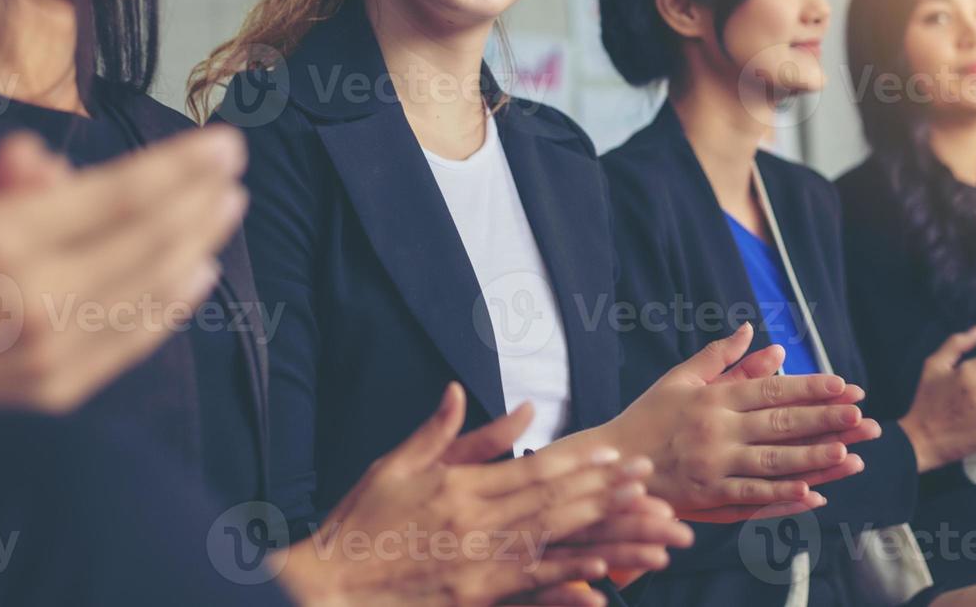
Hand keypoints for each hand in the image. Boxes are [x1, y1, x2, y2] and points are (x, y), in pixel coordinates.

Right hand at [0, 15, 246, 460]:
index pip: (123, 194)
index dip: (183, 165)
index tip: (228, 141)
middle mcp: (37, 302)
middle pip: (153, 240)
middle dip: (201, 200)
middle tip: (239, 168)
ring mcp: (47, 355)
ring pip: (151, 292)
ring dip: (198, 247)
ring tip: (230, 212)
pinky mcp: (44, 393)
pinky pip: (127, 344)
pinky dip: (169, 308)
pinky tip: (194, 282)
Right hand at [283, 383, 662, 606]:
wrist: (328, 584)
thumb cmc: (360, 522)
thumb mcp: (396, 464)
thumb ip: (439, 431)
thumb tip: (460, 389)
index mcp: (459, 486)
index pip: (531, 470)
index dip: (578, 462)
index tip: (614, 453)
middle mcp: (476, 521)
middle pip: (555, 502)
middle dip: (606, 489)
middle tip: (647, 478)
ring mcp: (478, 561)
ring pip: (554, 539)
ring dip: (603, 528)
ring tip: (644, 519)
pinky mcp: (475, 594)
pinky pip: (532, 582)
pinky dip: (569, 573)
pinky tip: (602, 569)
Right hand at [571, 324, 869, 523]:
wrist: (612, 460)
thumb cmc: (648, 416)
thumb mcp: (680, 378)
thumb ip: (720, 356)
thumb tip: (752, 331)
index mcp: (714, 397)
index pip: (771, 389)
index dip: (810, 388)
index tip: (843, 385)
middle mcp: (718, 429)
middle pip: (781, 423)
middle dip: (825, 419)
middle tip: (861, 416)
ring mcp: (715, 464)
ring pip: (774, 460)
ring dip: (815, 457)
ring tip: (850, 453)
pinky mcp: (709, 494)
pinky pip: (753, 495)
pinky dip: (783, 495)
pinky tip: (813, 493)